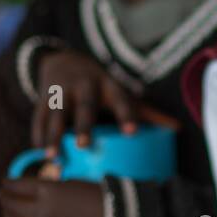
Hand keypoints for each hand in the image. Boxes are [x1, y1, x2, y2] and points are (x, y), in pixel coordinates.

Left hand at [0, 179, 103, 216]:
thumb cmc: (98, 197)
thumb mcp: (72, 184)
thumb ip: (48, 188)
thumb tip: (30, 191)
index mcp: (48, 193)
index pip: (17, 186)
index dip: (9, 183)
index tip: (5, 182)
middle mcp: (40, 214)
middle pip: (11, 205)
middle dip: (4, 198)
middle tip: (2, 194)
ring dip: (7, 215)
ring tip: (7, 210)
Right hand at [32, 50, 176, 152]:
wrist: (63, 59)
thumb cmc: (101, 86)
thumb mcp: (122, 92)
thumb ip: (147, 112)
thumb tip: (178, 129)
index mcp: (109, 85)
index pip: (121, 99)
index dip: (127, 115)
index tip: (132, 133)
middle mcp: (85, 86)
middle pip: (85, 106)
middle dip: (84, 125)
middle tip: (85, 145)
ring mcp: (62, 91)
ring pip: (56, 113)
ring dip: (54, 134)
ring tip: (53, 156)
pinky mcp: (42, 98)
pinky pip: (38, 117)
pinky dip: (38, 134)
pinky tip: (38, 151)